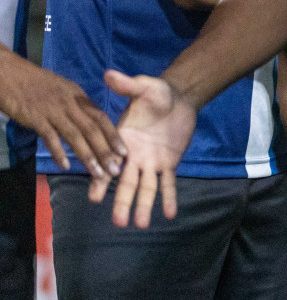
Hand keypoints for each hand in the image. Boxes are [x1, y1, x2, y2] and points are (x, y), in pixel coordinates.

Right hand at [0, 50, 122, 178]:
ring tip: (97, 173)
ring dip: (87, 156)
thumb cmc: (37, 83)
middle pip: (92, 129)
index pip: (102, 118)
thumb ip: (77, 106)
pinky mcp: (36, 117)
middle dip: (106, 151)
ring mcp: (53, 111)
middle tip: (115, 170)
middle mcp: (70, 104)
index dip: (113, 136)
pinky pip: (50, 137)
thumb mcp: (64, 90)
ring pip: (75, 136)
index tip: (124, 153)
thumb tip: (91, 121)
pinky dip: (58, 151)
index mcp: (79, 97)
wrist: (11, 74)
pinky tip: (65, 165)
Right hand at [95, 70, 196, 227]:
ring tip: (139, 225)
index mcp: (121, 140)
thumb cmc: (157, 93)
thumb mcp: (144, 87)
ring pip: (145, 188)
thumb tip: (109, 74)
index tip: (94, 197)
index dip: (101, 179)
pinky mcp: (168, 163)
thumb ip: (128, 84)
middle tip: (118, 223)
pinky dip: (169, 197)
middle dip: (122, 202)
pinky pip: (168, 183)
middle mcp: (132, 156)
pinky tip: (170, 213)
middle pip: (126, 183)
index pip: (108, 162)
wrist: (179, 99)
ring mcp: (150, 162)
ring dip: (143, 206)